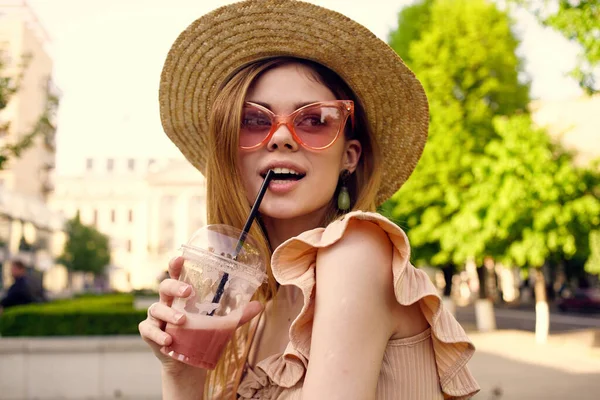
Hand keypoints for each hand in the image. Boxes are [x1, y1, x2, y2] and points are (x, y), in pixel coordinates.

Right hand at [138, 256, 263, 373]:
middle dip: (175, 286)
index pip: (177, 274)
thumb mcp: (221, 324)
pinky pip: (149, 331)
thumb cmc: (200, 334)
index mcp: (181, 294)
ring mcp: (156, 317)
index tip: (180, 258)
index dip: (176, 264)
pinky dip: (158, 335)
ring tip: (183, 321)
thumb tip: (259, 306)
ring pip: (157, 308)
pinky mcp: (149, 333)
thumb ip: (238, 315)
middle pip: (165, 287)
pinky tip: (168, 341)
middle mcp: (167, 301)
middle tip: (189, 291)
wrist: (185, 361)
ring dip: (169, 313)